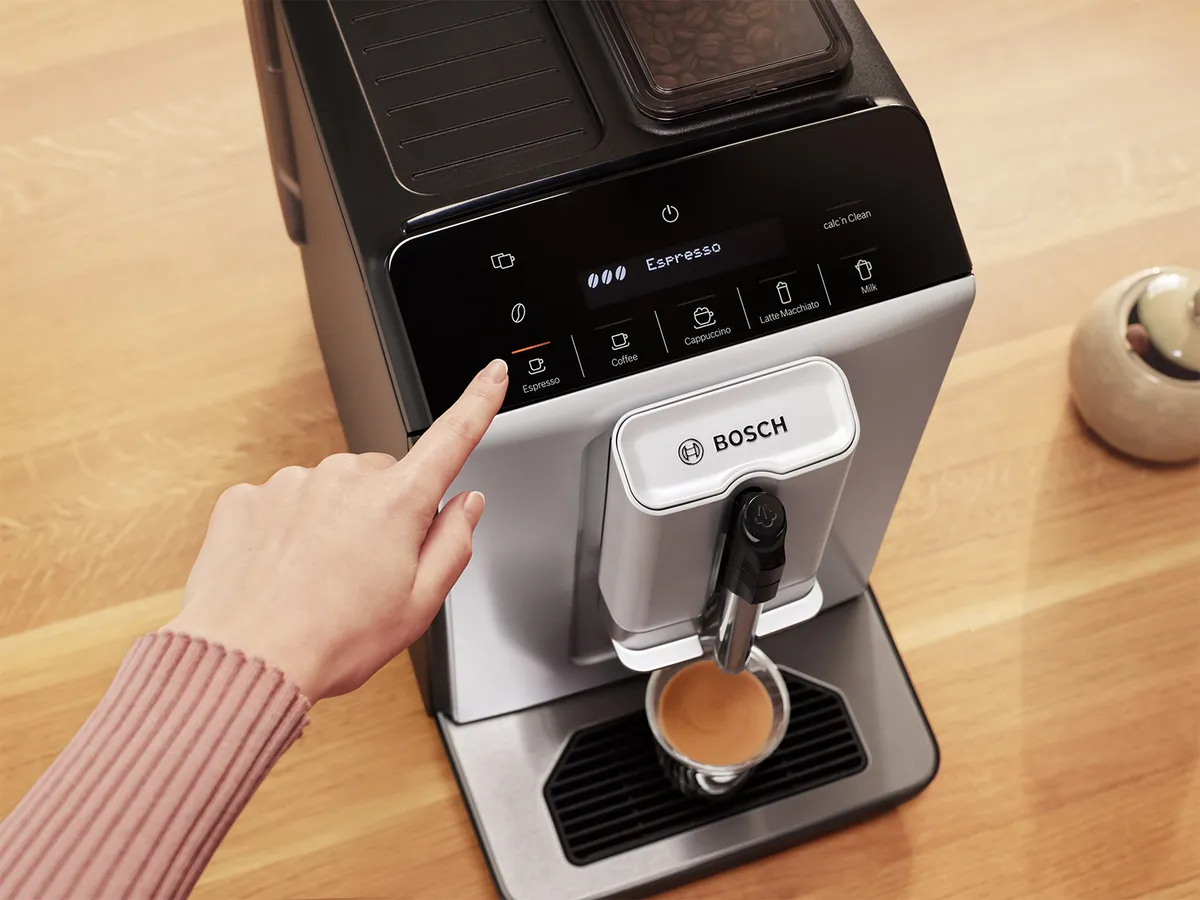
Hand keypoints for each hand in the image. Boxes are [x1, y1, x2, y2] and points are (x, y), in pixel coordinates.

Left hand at [164, 359, 508, 700]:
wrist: (243, 660)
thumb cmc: (332, 641)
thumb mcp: (419, 605)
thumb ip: (454, 545)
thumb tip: (466, 503)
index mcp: (396, 503)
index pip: (451, 439)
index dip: (477, 403)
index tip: (492, 374)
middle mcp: (344, 477)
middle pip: (385, 480)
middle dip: (385, 515)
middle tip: (369, 575)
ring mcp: (291, 482)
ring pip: (332, 492)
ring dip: (333, 526)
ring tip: (319, 584)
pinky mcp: (248, 497)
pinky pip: (283, 505)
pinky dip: (288, 534)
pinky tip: (283, 575)